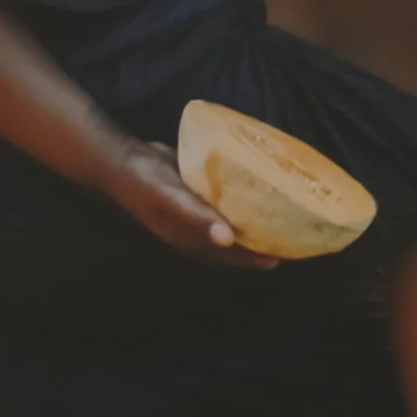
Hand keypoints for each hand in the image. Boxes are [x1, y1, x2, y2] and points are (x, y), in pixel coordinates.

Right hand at [108, 138, 275, 266]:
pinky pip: (225, 201)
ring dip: (254, 220)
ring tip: (283, 213)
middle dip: (261, 240)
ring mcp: (198, 213)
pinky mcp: (198, 194)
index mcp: (192, 240)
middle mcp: (197, 231)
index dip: (257, 257)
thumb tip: (228, 240)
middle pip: (236, 243)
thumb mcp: (173, 201)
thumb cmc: (147, 185)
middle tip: (293, 233)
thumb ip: (199, 219)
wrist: (124, 160)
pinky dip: (242, 199)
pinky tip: (258, 188)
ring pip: (232, 222)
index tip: (286, 255)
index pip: (232, 255)